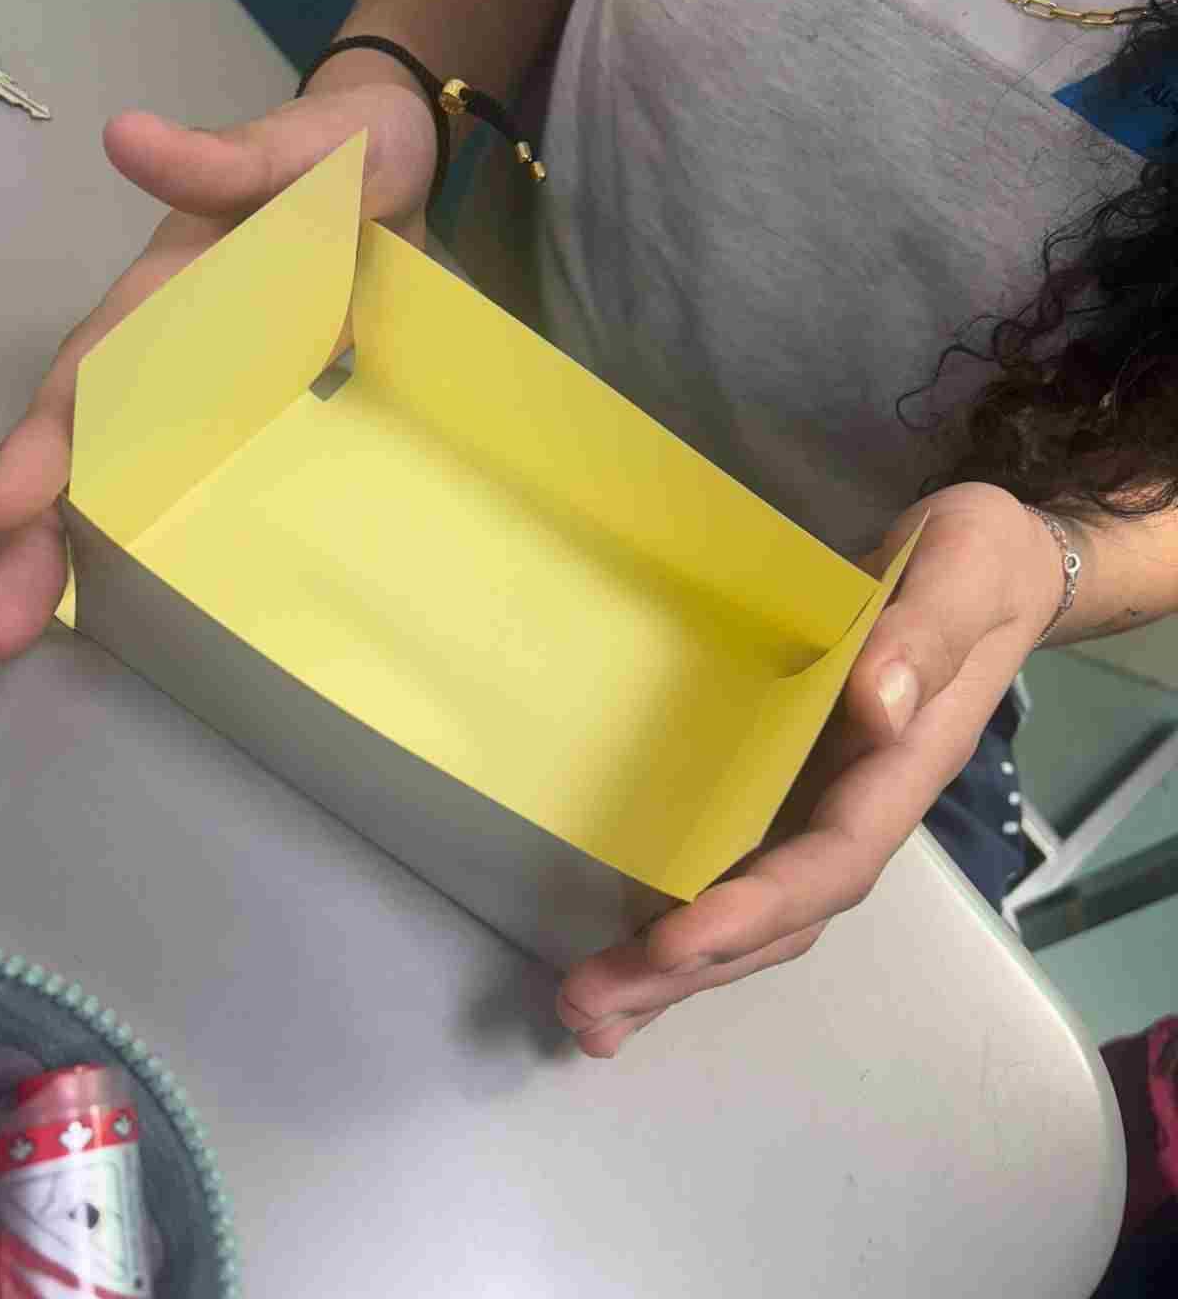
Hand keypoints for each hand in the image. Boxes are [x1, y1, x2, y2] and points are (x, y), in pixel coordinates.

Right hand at [0, 81, 437, 660]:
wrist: (393, 167)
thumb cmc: (337, 152)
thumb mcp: (291, 152)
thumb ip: (219, 161)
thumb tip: (125, 138)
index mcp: (171, 292)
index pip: (96, 375)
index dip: (50, 442)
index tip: (3, 510)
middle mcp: (173, 348)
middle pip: (92, 445)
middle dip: (43, 530)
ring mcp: (217, 384)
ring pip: (137, 473)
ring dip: (88, 551)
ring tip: (31, 633)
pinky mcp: (267, 407)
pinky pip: (210, 475)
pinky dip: (172, 528)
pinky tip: (148, 595)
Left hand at [558, 482, 1064, 1057]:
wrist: (984, 565)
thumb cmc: (976, 561)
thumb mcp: (964, 573)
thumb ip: (925, 636)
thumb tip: (878, 705)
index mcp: (902, 769)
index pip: (831, 862)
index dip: (757, 908)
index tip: (675, 940)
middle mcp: (858, 805)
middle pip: (780, 916)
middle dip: (689, 969)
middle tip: (590, 1007)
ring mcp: (818, 802)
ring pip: (752, 909)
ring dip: (673, 969)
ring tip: (589, 1011)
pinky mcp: (784, 783)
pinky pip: (733, 864)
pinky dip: (677, 915)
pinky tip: (622, 951)